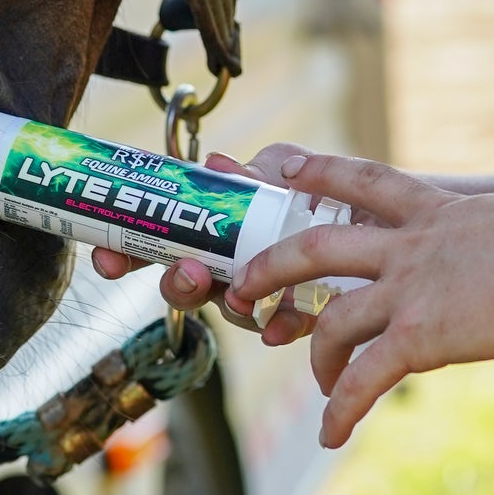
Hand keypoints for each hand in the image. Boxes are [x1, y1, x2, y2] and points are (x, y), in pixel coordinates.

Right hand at [92, 143, 316, 339]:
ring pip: (227, 308)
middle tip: (187, 272)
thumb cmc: (330, 189)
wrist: (388, 218)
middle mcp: (230, 264)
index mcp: (213, 227)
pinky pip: (280, 327)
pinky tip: (276, 328)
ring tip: (238, 297)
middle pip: (185, 282)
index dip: (126, 249)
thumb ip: (257, 169)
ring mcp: (263, 293)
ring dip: (224, 304)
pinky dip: (275, 327)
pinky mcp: (302, 314)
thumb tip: (216, 166)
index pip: (159, 238)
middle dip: (175, 283)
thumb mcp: (290, 168)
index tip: (105, 253)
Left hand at [227, 152, 493, 448]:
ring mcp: (409, 289)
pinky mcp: (418, 334)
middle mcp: (412, 246)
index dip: (323, 172)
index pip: (366, 182)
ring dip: (317, 355)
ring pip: (333, 319)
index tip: (290, 164)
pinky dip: (342, 408)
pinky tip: (332, 433)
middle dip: (273, 265)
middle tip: (245, 284)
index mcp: (437, 213)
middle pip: (317, 246)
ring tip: (319, 384)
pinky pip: (364, 378)